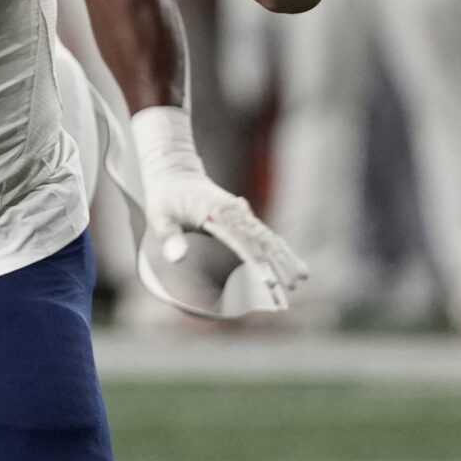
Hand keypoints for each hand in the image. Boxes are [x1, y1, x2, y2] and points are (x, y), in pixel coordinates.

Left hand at [130, 105, 305, 309]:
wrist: (174, 174)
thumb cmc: (164, 198)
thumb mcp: (158, 216)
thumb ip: (167, 237)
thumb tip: (177, 258)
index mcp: (217, 212)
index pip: (242, 241)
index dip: (257, 262)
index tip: (269, 282)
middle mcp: (235, 212)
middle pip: (263, 240)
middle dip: (280, 263)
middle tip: (294, 286)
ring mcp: (241, 214)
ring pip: (269, 237)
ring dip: (285, 256)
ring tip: (302, 277)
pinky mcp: (242, 217)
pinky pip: (264, 234)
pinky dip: (279, 249)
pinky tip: (291, 263)